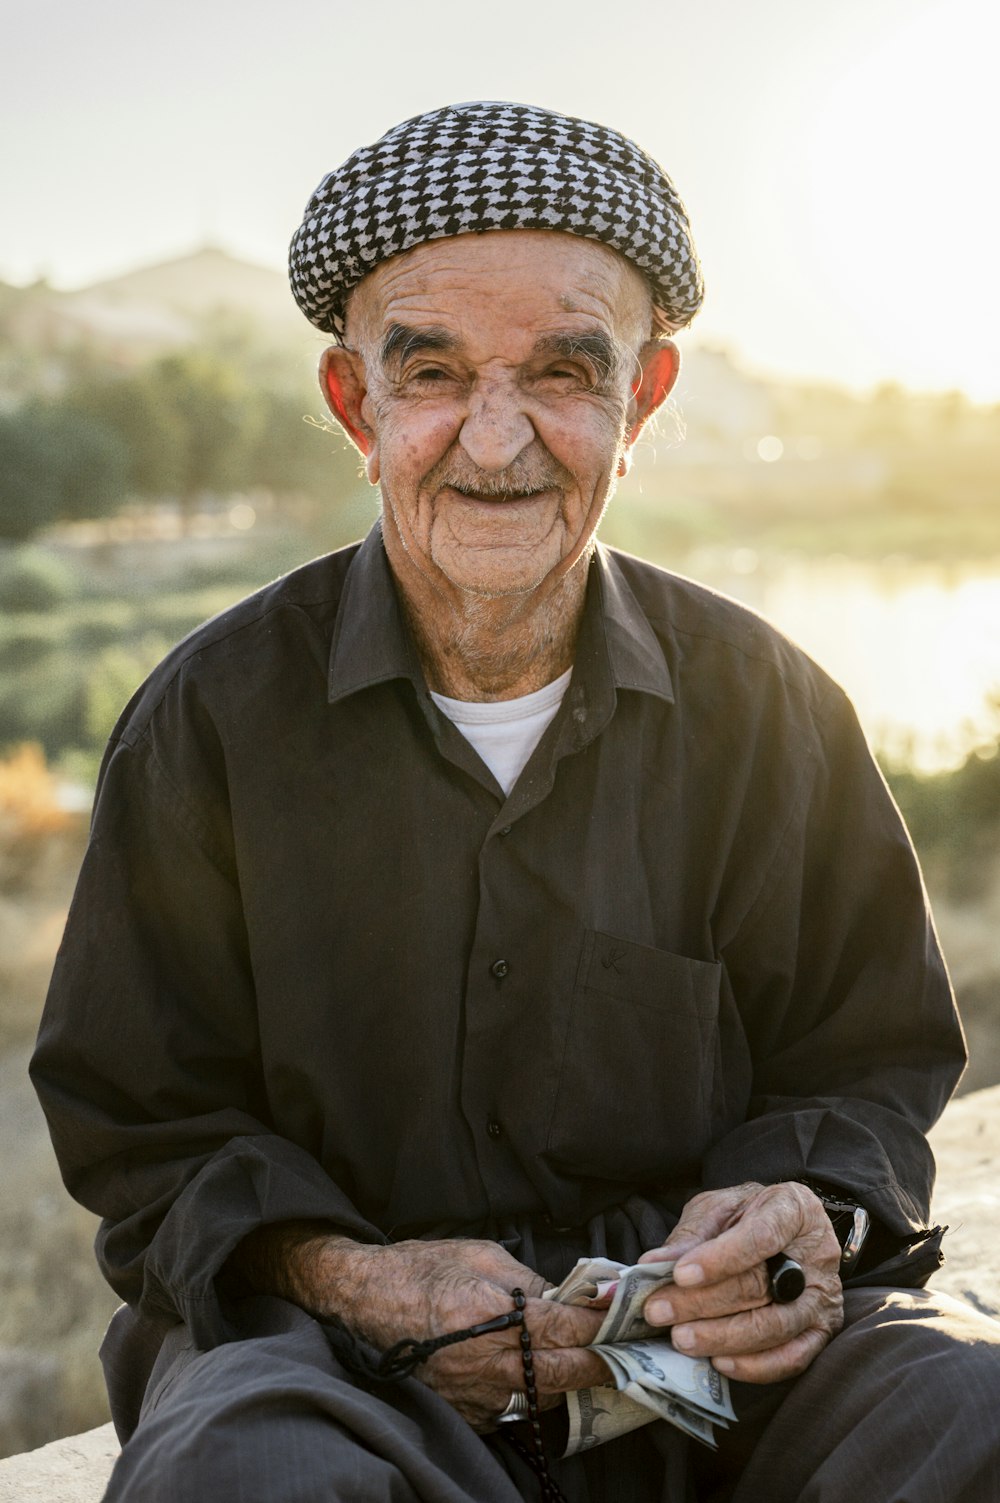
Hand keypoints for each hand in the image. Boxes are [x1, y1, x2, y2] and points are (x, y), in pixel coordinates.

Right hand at [268, 1231, 608, 1430]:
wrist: (365, 1300)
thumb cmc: (422, 1268)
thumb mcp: (481, 1255)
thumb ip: (528, 1280)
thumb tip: (569, 1298)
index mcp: (492, 1313)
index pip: (565, 1326)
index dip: (600, 1322)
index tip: (623, 1316)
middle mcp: (485, 1360)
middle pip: (563, 1372)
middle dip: (599, 1362)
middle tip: (624, 1353)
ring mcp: (474, 1393)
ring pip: (542, 1396)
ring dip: (567, 1380)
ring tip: (588, 1362)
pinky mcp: (463, 1412)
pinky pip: (510, 1408)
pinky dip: (528, 1394)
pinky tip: (535, 1376)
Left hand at [638, 1182, 842, 1383]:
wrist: (788, 1232)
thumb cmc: (748, 1216)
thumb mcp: (719, 1209)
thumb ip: (692, 1235)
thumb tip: (653, 1265)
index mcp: (793, 1209)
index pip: (761, 1236)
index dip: (720, 1258)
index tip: (679, 1274)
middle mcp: (816, 1255)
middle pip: (760, 1285)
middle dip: (703, 1302)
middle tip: (660, 1311)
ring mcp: (822, 1297)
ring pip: (774, 1326)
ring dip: (722, 1337)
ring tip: (680, 1338)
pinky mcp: (821, 1331)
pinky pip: (792, 1358)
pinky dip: (755, 1366)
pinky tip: (719, 1362)